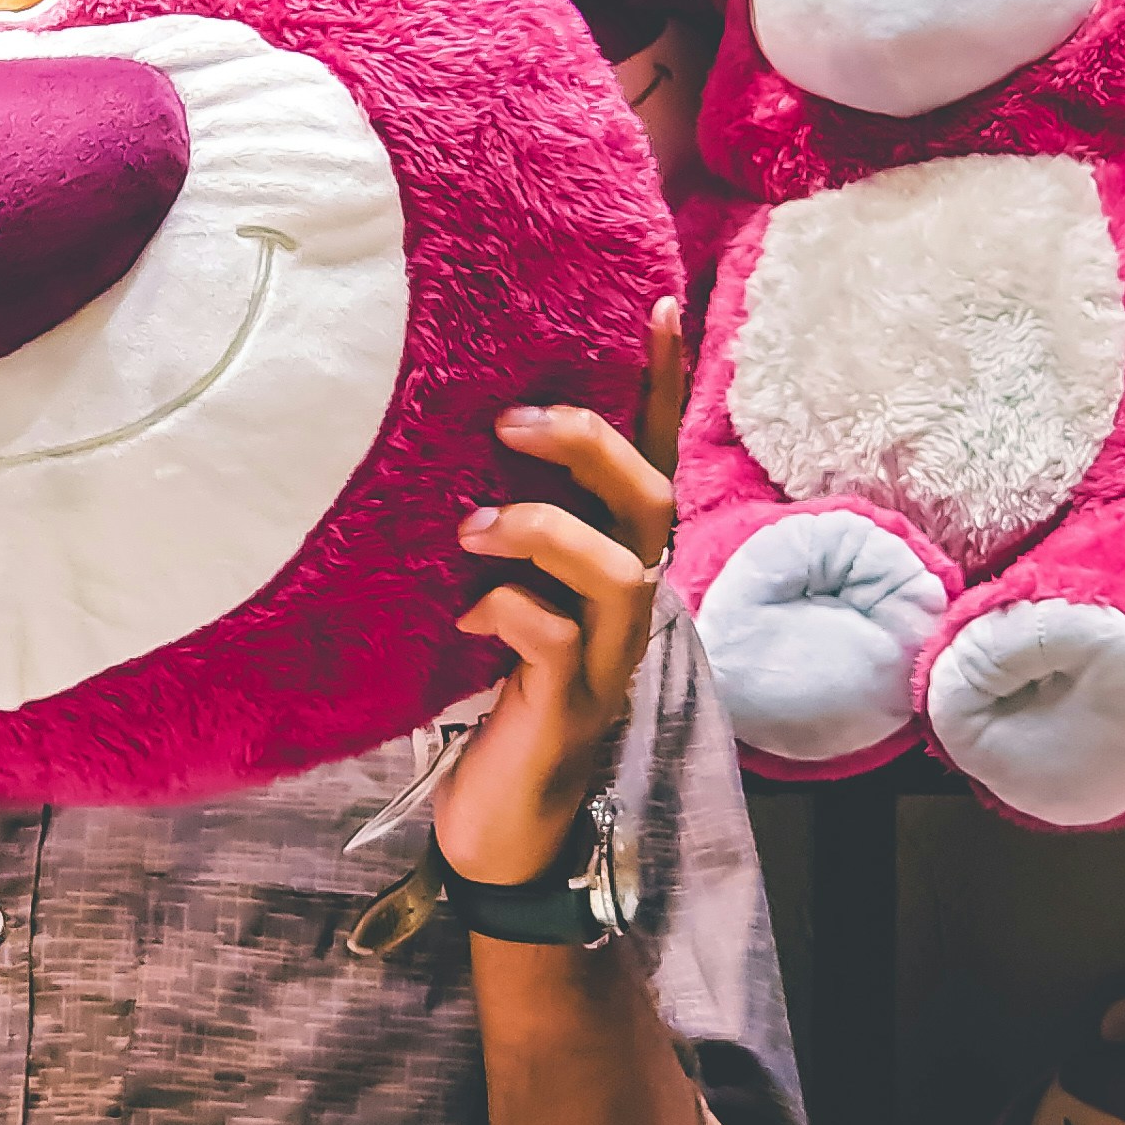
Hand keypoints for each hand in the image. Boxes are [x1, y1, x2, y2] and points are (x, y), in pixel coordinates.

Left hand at [434, 299, 684, 890]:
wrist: (505, 823)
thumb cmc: (498, 693)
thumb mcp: (506, 590)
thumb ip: (507, 526)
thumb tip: (462, 435)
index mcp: (611, 561)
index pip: (652, 458)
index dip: (662, 384)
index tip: (659, 301)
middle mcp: (627, 601)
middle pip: (649, 498)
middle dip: (589, 445)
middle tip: (510, 421)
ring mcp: (608, 656)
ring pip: (619, 569)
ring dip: (543, 532)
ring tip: (470, 526)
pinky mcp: (571, 707)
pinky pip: (556, 641)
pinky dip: (509, 614)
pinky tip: (468, 617)